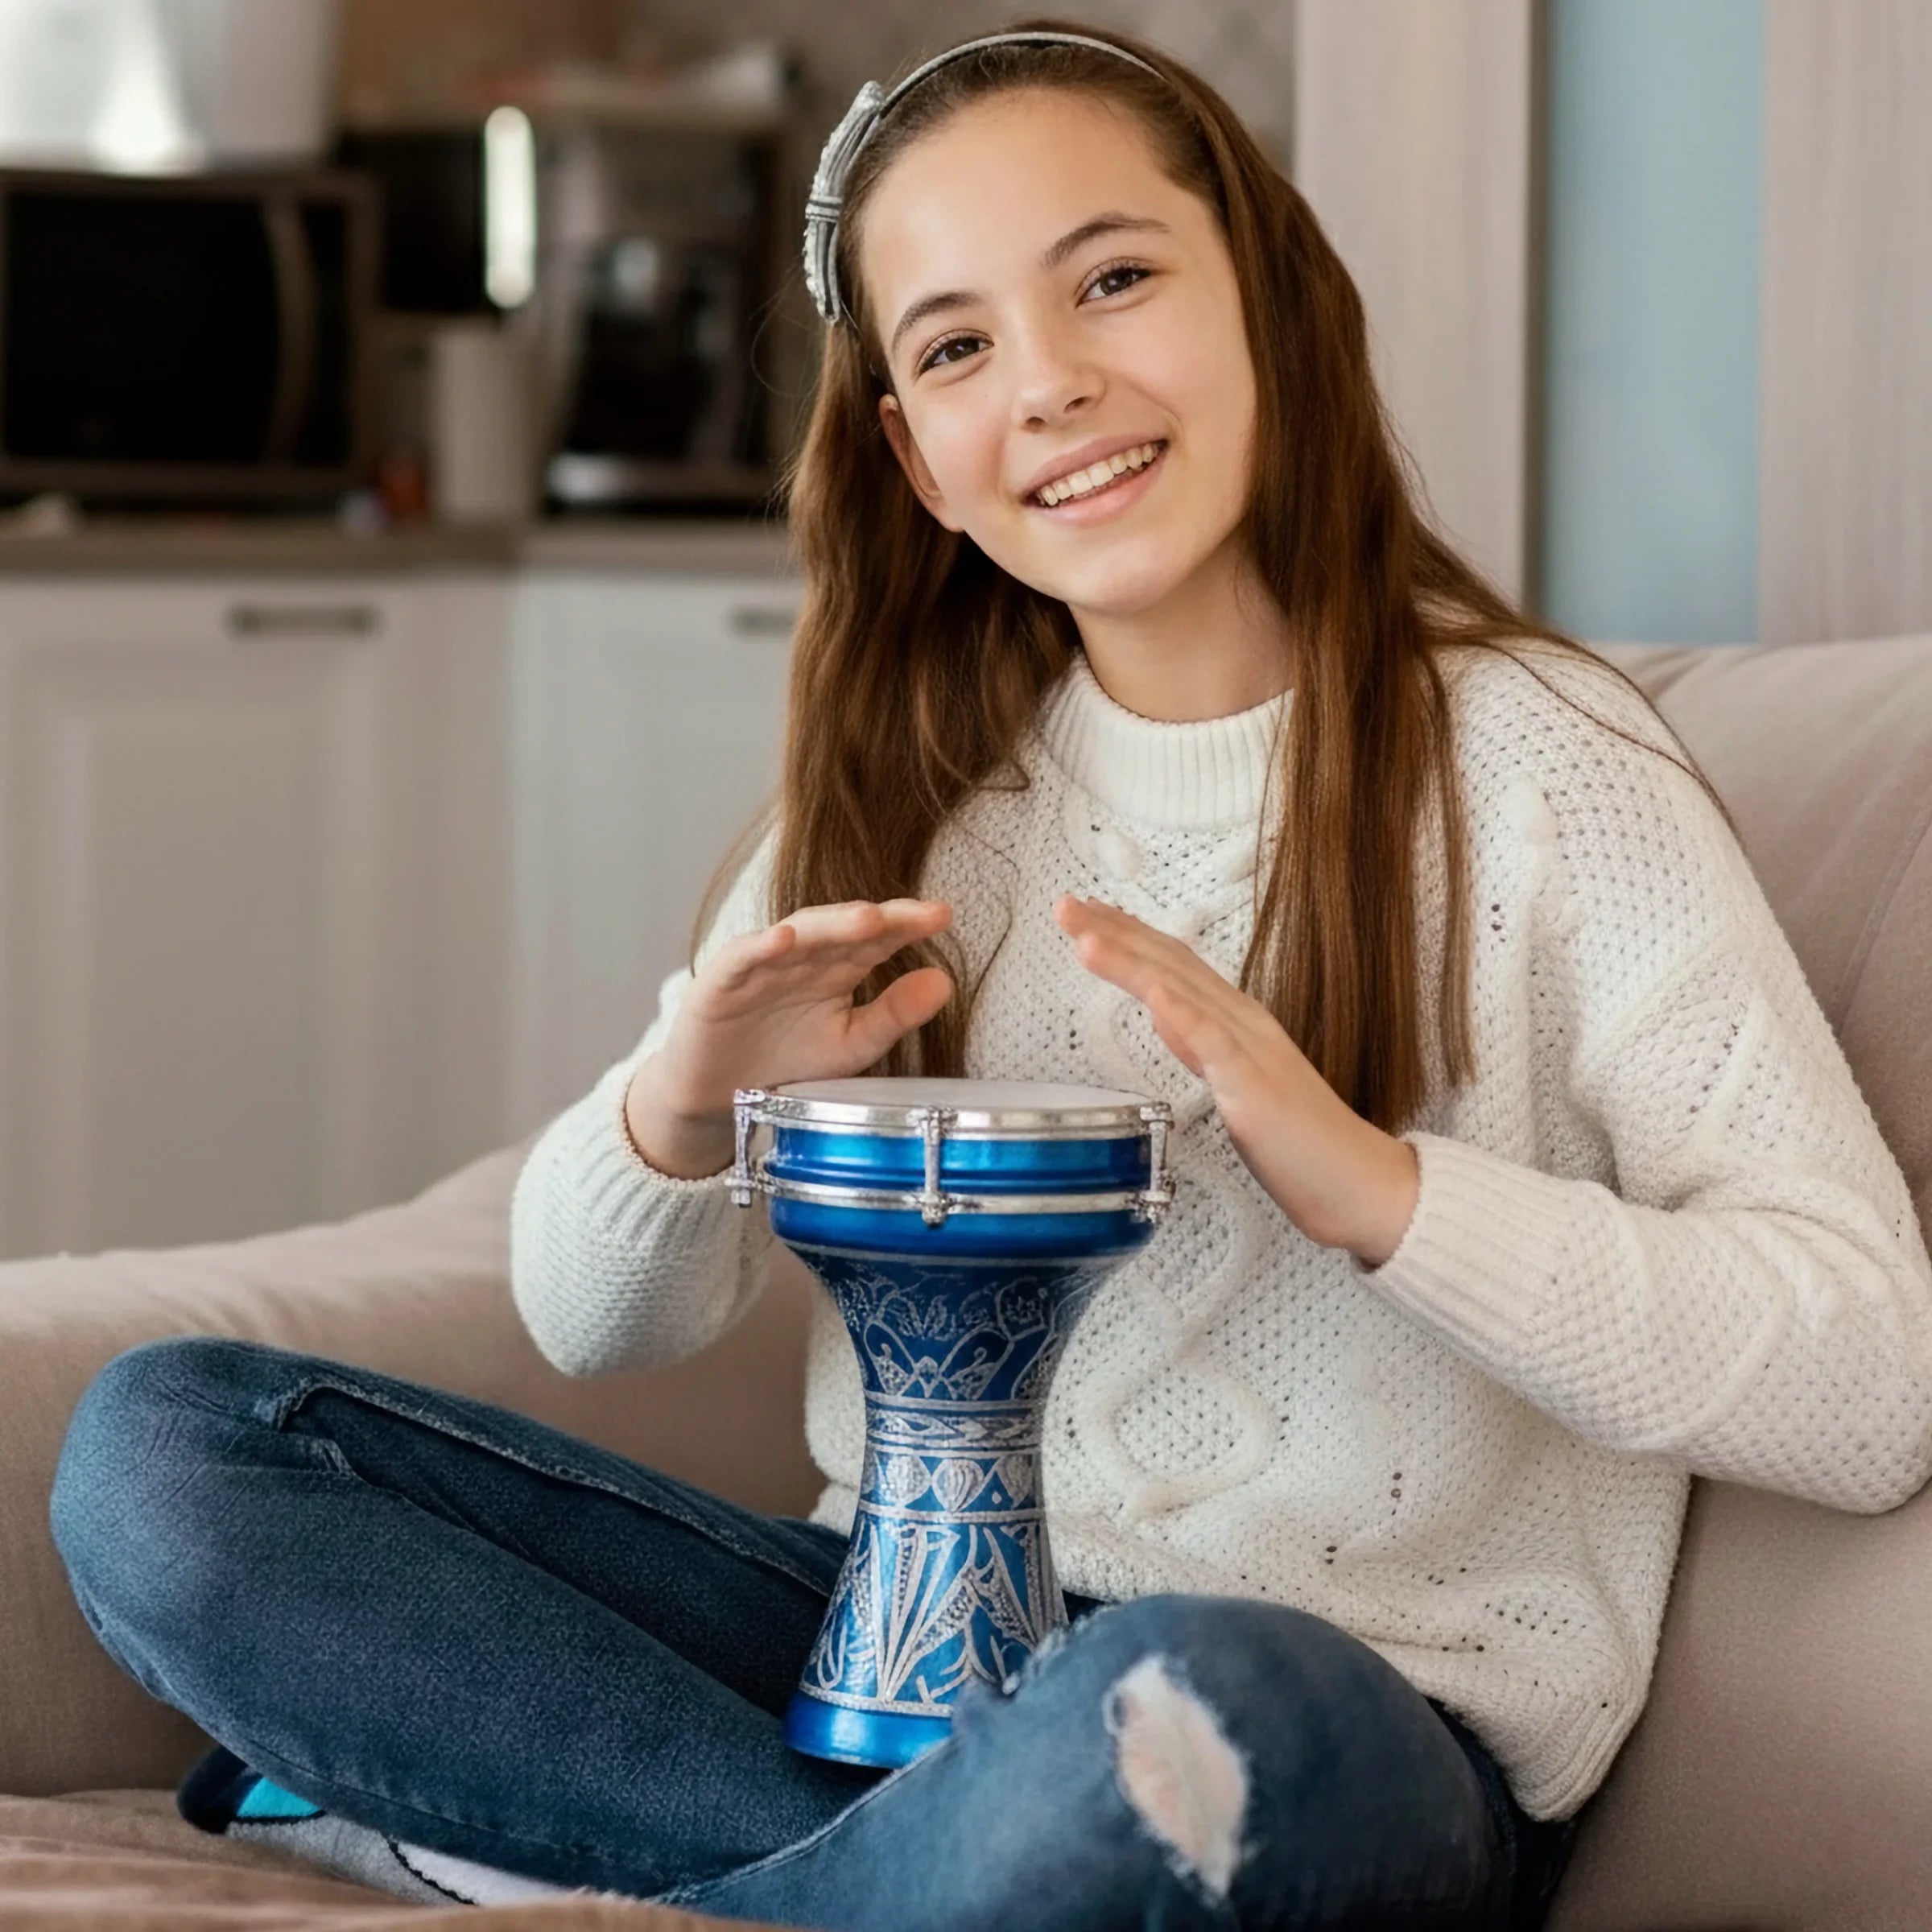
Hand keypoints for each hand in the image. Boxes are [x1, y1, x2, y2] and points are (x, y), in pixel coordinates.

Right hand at [628, 899, 954, 1175]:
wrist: (719, 1092)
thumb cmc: (790, 1059)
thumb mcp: (852, 1044)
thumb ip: (895, 1015)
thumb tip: (946, 981)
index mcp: (840, 966)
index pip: (879, 939)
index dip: (909, 925)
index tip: (943, 917)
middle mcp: (805, 955)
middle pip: (844, 928)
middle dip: (881, 919)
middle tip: (920, 914)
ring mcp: (764, 962)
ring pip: (799, 933)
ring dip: (831, 924)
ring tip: (868, 918)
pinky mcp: (723, 978)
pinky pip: (743, 956)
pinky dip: (761, 946)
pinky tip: (784, 939)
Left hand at [1052, 894, 1418, 1264]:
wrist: (1358, 1184)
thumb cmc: (1297, 1143)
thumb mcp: (1231, 1081)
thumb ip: (1197, 1044)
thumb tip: (1160, 1010)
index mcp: (1235, 1021)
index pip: (1173, 964)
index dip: (1126, 935)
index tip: (1084, 912)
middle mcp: (1242, 1023)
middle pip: (1170, 964)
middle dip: (1113, 932)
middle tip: (1065, 904)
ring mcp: (1250, 1053)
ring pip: (1184, 993)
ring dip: (1132, 960)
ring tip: (1085, 934)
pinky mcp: (1257, 1090)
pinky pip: (1217, 1046)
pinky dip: (1183, 1017)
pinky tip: (1154, 995)